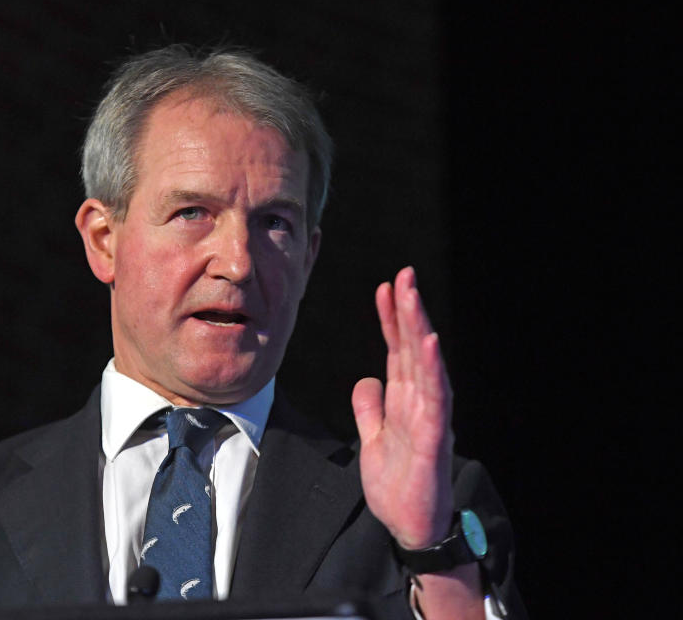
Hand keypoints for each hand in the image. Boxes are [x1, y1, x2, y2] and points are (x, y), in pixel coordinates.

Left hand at [352, 267, 453, 548]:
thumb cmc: (398, 484)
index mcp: (406, 400)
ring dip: (420, 330)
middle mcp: (421, 403)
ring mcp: (430, 418)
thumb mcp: (372, 439)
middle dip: (408, 312)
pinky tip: (431, 344)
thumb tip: (366, 379)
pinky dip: (435, 370)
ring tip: (414, 298)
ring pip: (426, 365)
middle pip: (414, 349)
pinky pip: (436, 399)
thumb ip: (370, 409)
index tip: (385, 288)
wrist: (409, 525)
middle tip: (404, 275)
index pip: (399, 351)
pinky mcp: (434, 438)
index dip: (392, 320)